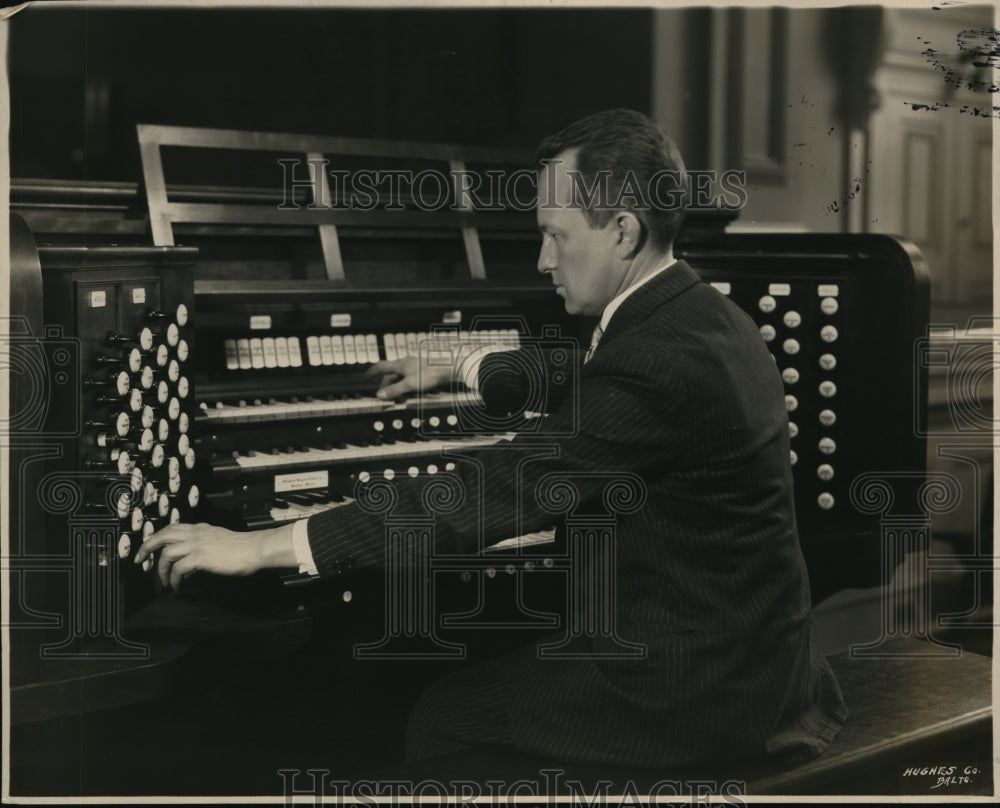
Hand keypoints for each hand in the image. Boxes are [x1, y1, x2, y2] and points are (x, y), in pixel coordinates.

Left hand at [133, 522, 291, 591]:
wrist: (255, 549)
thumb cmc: (242, 547)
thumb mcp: (219, 538)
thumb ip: (205, 542)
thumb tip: (195, 554)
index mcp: (199, 528)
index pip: (171, 528)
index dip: (157, 538)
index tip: (149, 550)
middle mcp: (195, 533)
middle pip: (161, 536)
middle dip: (147, 548)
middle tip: (140, 561)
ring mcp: (196, 544)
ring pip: (166, 554)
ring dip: (161, 570)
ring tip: (164, 582)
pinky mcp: (199, 557)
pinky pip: (177, 569)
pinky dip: (174, 579)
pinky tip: (177, 587)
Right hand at [366, 356, 453, 399]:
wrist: (450, 368)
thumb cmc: (430, 374)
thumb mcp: (409, 385)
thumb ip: (394, 390)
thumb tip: (380, 395)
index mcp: (401, 364)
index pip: (381, 366)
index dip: (372, 372)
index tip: (366, 376)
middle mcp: (407, 362)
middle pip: (391, 372)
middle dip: (385, 382)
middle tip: (383, 393)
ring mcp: (416, 365)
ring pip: (401, 374)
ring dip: (396, 383)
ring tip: (395, 393)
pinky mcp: (425, 369)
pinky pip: (410, 376)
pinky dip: (406, 383)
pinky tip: (410, 389)